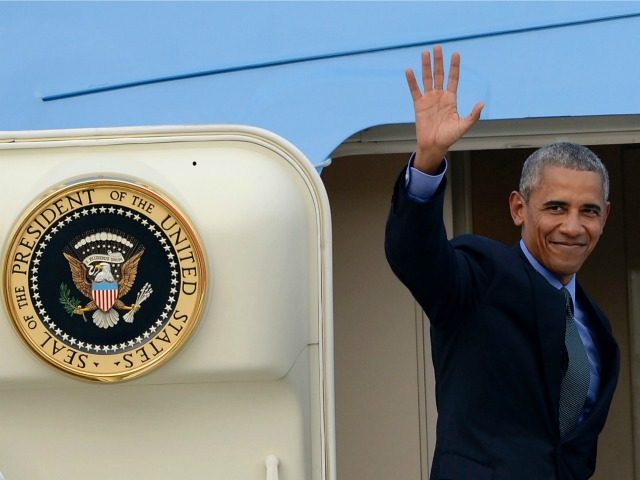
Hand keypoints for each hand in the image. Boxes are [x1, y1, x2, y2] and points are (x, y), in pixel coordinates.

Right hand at [406, 46, 483, 172]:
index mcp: (451, 99)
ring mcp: (429, 99)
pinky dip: (412, 81)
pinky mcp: (419, 105)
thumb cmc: (450, 137)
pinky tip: (409, 70)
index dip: (454, 66)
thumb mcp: (464, 126)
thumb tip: (481, 103)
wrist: (435, 146)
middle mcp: (440, 96)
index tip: (456, 54)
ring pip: (427, 79)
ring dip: (426, 66)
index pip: (453, 78)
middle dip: (439, 61)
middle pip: (439, 74)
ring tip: (425, 52)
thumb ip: (473, 115)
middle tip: (437, 47)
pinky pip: (415, 90)